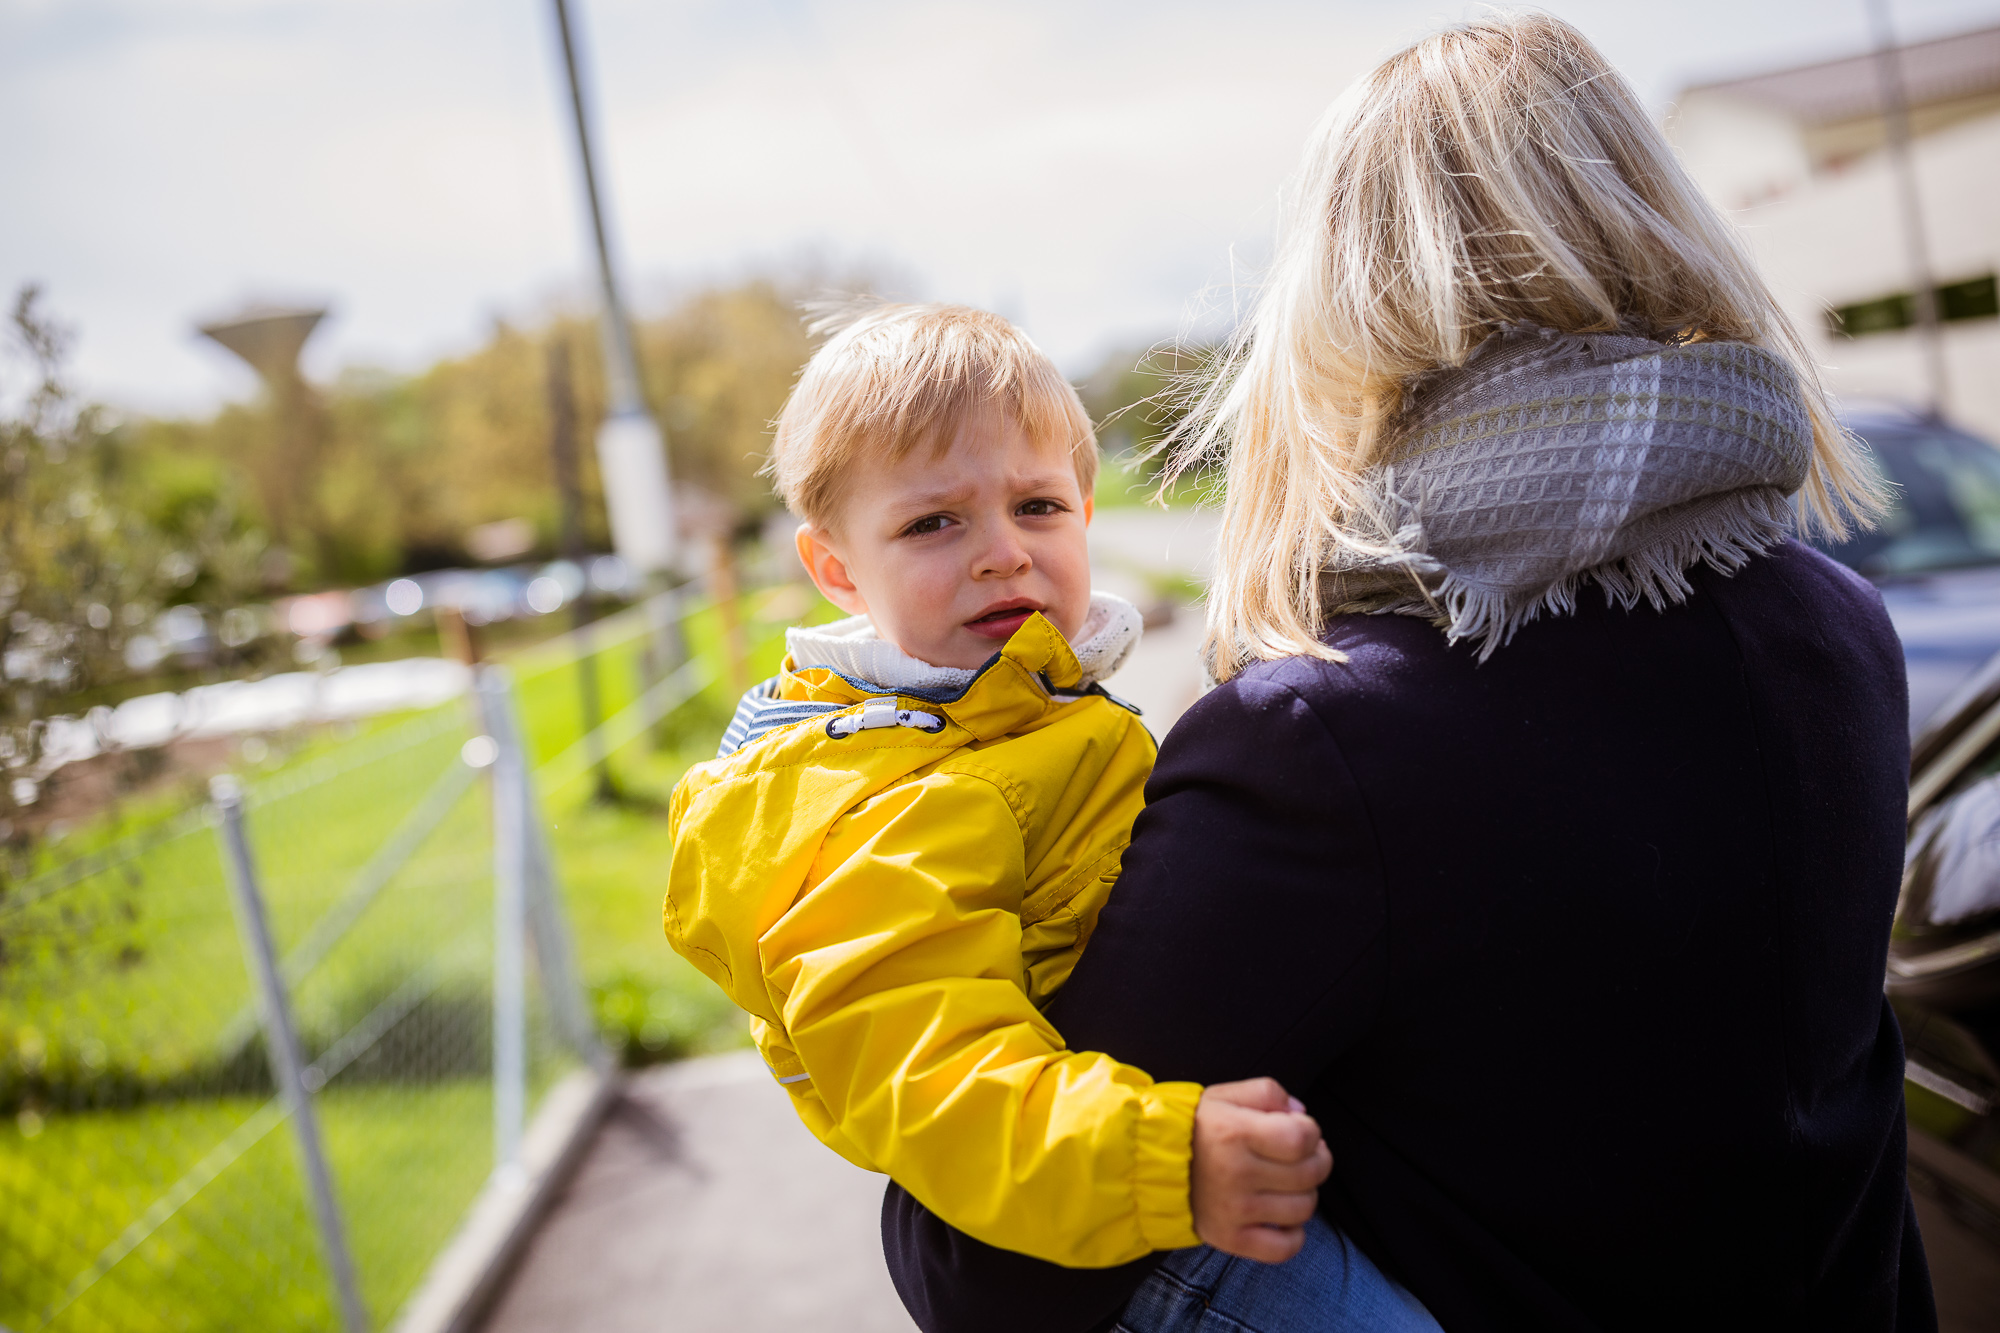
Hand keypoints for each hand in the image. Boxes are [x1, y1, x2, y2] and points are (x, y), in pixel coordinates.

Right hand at [1189, 1077, 1331, 1263]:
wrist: (1148, 1166)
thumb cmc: (1193, 1128)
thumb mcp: (1224, 1095)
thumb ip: (1266, 1092)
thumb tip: (1300, 1112)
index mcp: (1236, 1132)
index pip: (1303, 1138)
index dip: (1312, 1132)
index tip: (1301, 1131)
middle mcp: (1237, 1173)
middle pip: (1310, 1174)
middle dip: (1317, 1160)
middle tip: (1301, 1156)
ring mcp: (1235, 1210)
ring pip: (1303, 1209)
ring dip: (1305, 1194)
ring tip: (1287, 1184)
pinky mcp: (1231, 1239)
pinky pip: (1284, 1248)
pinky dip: (1294, 1235)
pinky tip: (1281, 1216)